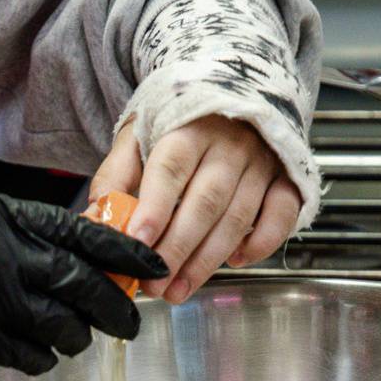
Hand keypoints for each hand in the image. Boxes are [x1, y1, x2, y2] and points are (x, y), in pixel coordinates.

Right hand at [0, 192, 166, 380]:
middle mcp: (2, 258)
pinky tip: (33, 351)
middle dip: (117, 307)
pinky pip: (32, 356)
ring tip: (71, 335)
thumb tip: (77, 259)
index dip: (127, 251)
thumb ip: (20, 236)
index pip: (83, 233)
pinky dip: (42, 357)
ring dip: (76, 337)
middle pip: (85, 286)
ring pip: (62, 328)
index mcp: (1, 218)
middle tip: (132, 320)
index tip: (154, 264)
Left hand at [88, 115, 298, 304]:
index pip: (171, 168)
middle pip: (204, 201)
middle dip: (177, 248)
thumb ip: (116, 177)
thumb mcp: (140, 136)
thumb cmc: (180, 123)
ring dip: (207, 259)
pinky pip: (281, 216)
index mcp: (189, 127)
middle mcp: (230, 144)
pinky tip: (234, 261)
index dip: (155, 207)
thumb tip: (94, 219)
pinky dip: (260, 243)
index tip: (137, 241)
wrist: (235, 92)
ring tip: (178, 288)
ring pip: (238, 216)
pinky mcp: (286, 178)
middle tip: (153, 282)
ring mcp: (262, 162)